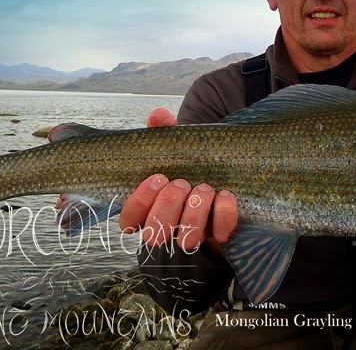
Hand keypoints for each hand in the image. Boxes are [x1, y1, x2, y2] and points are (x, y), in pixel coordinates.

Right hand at [118, 108, 238, 251]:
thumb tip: (158, 115)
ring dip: (194, 214)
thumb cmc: (188, 164)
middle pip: (154, 235)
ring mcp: (194, 232)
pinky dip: (224, 215)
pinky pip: (220, 234)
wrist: (223, 172)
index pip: (129, 220)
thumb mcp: (174, 148)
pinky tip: (226, 195)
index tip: (157, 177)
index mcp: (148, 209)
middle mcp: (168, 226)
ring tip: (204, 188)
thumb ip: (163, 133)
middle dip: (168, 207)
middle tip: (181, 183)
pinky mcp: (219, 233)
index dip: (140, 202)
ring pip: (186, 240)